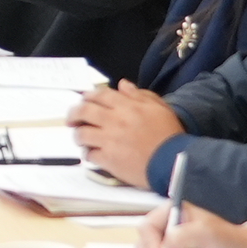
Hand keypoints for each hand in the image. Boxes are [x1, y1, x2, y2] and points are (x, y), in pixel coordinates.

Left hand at [71, 85, 185, 183]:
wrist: (174, 162)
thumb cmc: (169, 133)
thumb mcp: (159, 107)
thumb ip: (140, 95)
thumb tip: (122, 85)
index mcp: (126, 106)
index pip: (99, 95)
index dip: (88, 96)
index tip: (83, 100)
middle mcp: (114, 121)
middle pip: (83, 112)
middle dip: (73, 114)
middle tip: (72, 120)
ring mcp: (109, 141)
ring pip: (82, 134)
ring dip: (78, 135)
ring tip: (82, 139)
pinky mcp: (108, 160)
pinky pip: (89, 155)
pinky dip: (88, 154)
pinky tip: (92, 154)